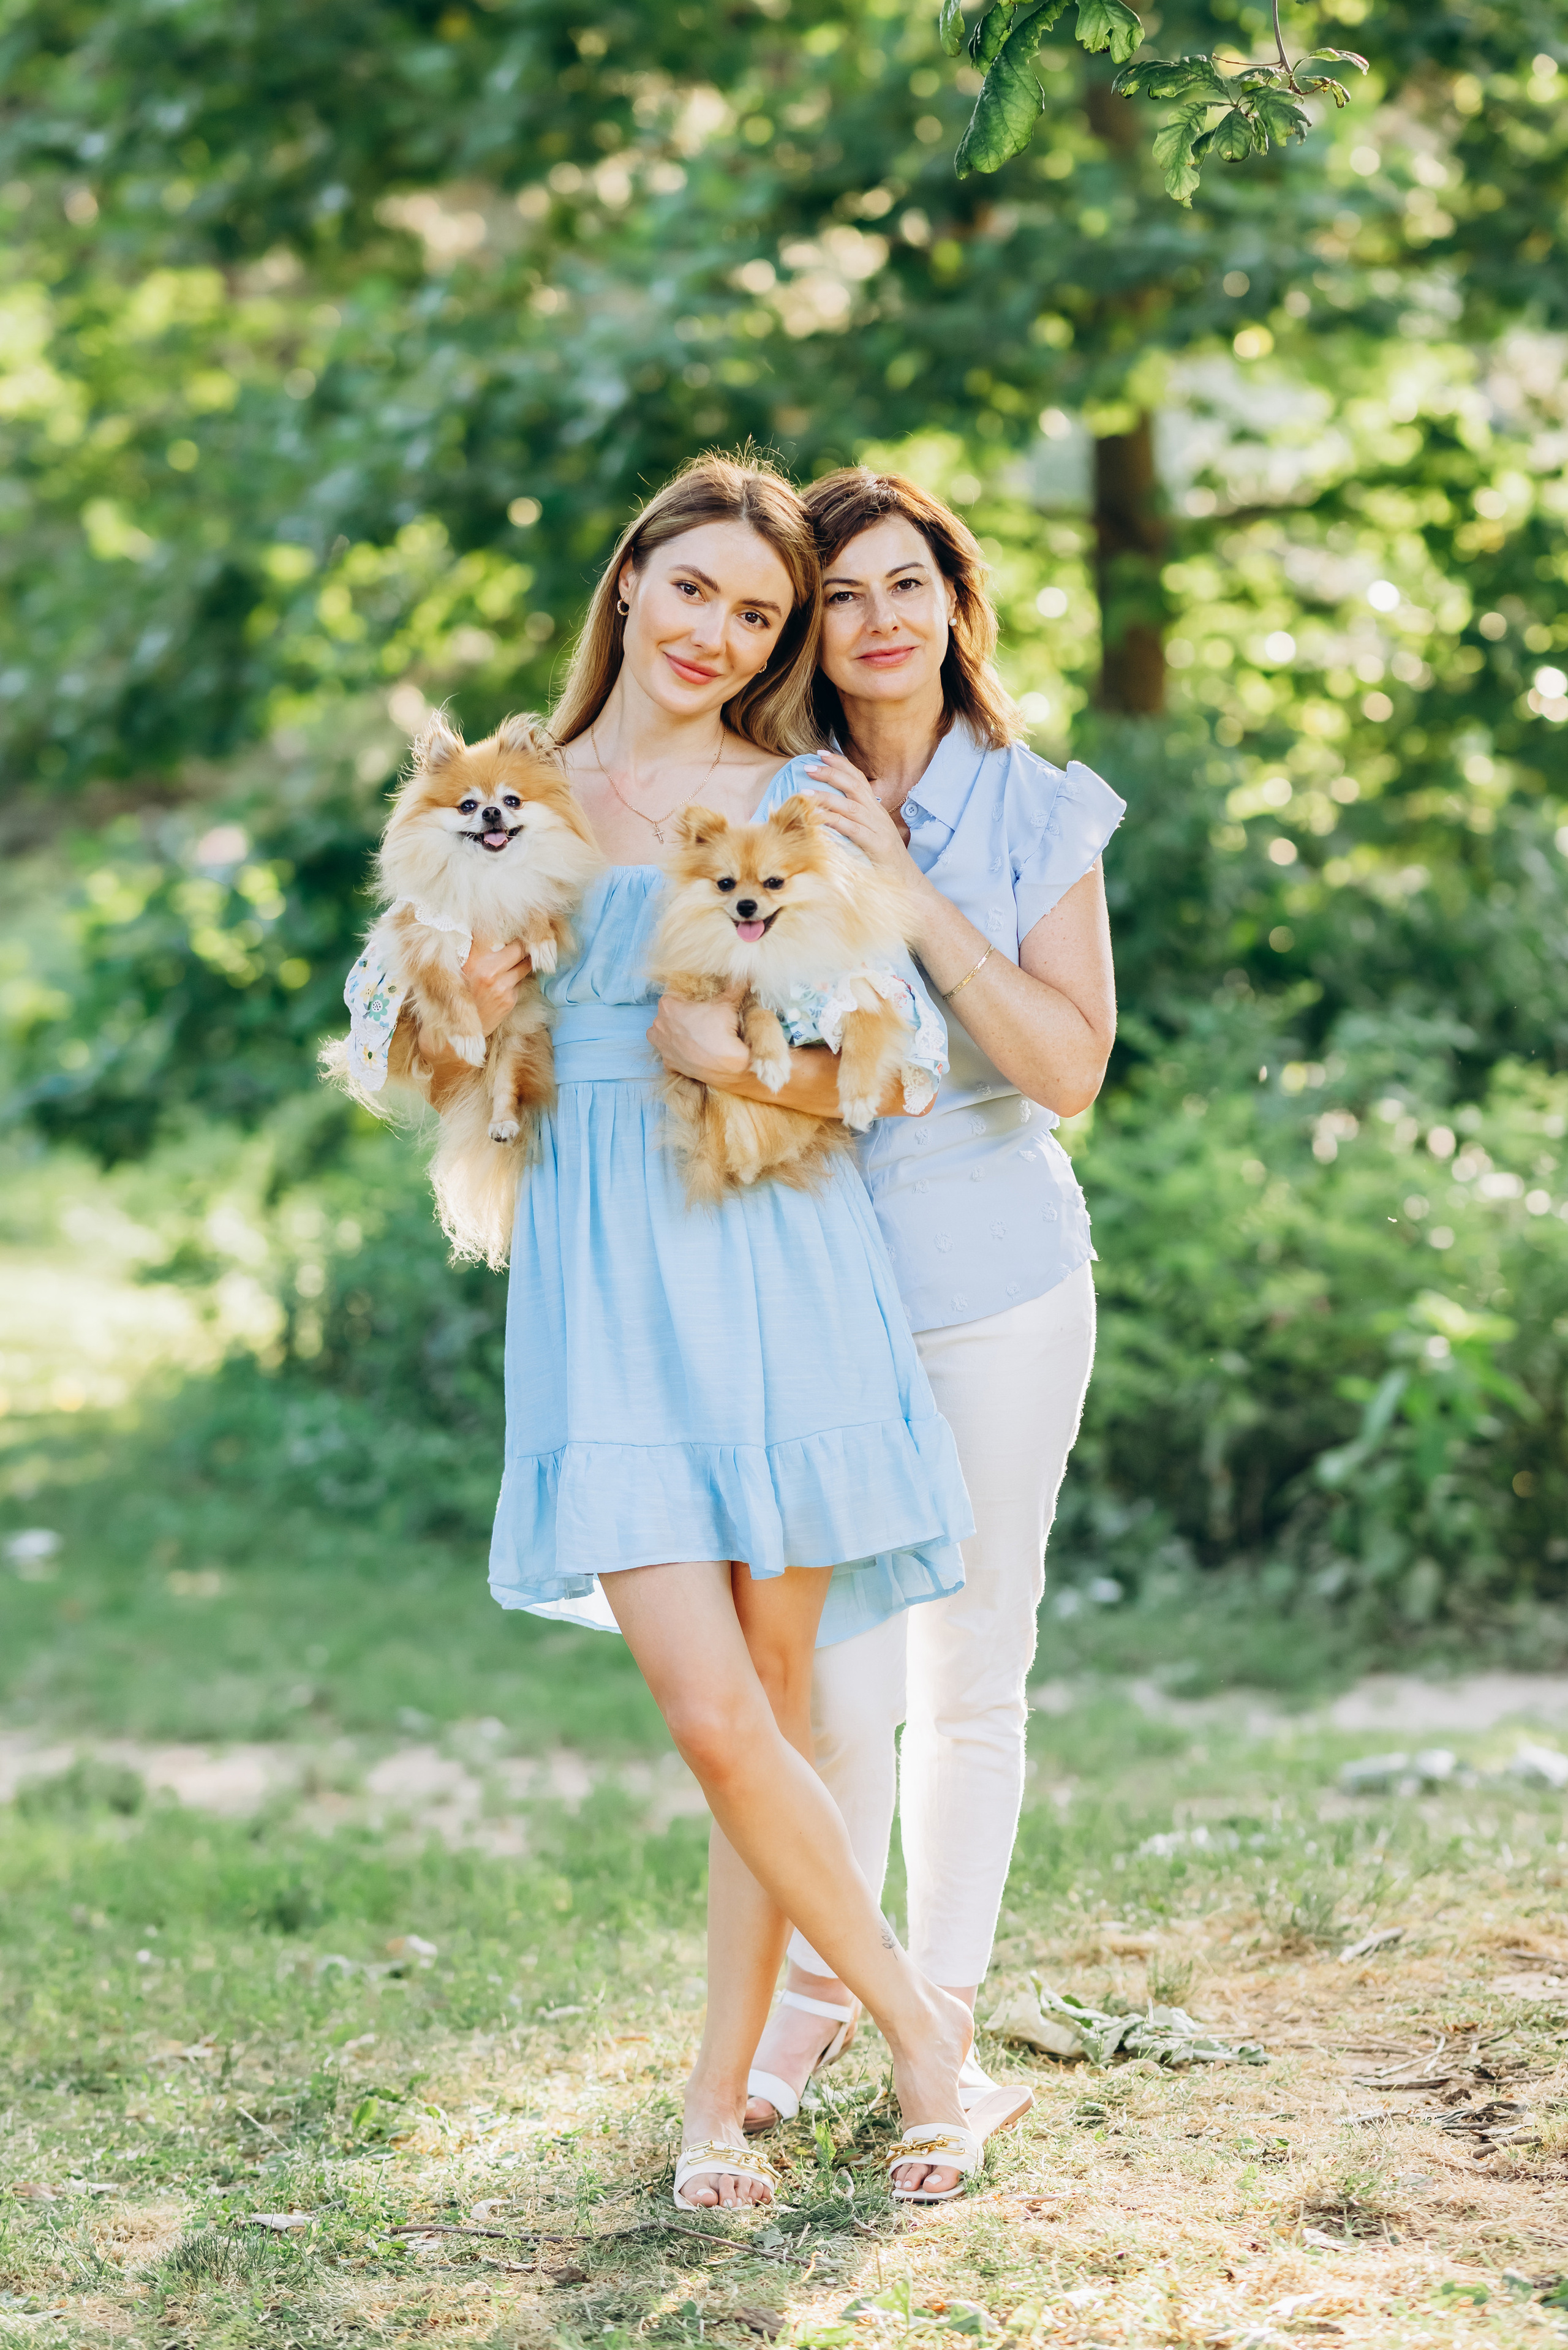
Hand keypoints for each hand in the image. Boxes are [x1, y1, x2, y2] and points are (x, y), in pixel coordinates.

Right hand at [417, 942, 529, 1073]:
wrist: (452, 1035)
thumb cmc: (450, 996)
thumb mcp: (452, 968)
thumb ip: (470, 949)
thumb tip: (489, 930)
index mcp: (471, 958)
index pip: (497, 933)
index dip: (506, 929)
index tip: (508, 926)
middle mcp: (488, 970)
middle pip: (519, 947)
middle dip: (520, 945)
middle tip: (516, 944)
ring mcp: (502, 986)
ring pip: (524, 965)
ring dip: (520, 962)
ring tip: (512, 962)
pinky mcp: (509, 1000)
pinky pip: (520, 982)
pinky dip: (515, 980)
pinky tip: (502, 983)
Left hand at [647, 990, 749, 1084]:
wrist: (726, 1065)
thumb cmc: (721, 1031)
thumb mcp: (727, 1004)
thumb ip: (733, 987)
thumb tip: (744, 975)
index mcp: (668, 1006)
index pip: (671, 994)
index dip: (684, 997)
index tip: (695, 1000)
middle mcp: (659, 1025)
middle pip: (664, 1014)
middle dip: (676, 1015)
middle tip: (696, 1017)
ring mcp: (662, 1046)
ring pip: (660, 1035)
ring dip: (669, 1034)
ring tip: (688, 1034)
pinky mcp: (669, 1064)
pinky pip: (669, 1056)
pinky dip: (677, 1054)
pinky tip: (690, 1053)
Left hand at [803, 750, 924, 889]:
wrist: (907, 881)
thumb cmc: (884, 860)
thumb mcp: (869, 835)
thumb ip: (853, 821)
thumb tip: (828, 813)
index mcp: (875, 808)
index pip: (858, 778)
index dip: (840, 763)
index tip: (820, 754)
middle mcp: (876, 813)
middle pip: (853, 784)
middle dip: (830, 772)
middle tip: (808, 766)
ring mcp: (877, 828)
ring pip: (849, 805)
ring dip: (825, 797)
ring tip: (804, 793)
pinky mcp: (875, 844)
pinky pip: (851, 828)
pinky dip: (833, 821)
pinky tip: (817, 818)